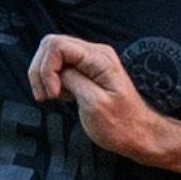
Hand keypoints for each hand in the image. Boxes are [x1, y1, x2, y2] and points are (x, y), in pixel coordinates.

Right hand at [27, 34, 168, 164]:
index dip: (47, 68)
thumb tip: (56, 73)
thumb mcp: (94, 104)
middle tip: (48, 96)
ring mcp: (90, 61)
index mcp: (99, 59)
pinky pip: (59, 66)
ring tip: (52, 97)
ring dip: (44, 75)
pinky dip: (51, 80)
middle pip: (51, 45)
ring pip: (52, 54)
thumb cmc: (121, 125)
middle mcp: (94, 53)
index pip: (57, 45)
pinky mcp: (85, 71)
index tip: (53, 93)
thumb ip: (72, 81)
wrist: (139, 134)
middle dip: (41, 71)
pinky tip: (60, 95)